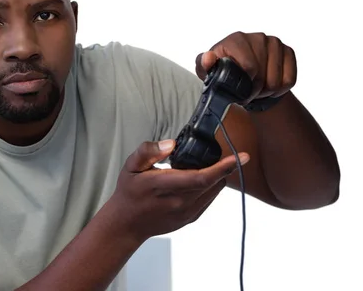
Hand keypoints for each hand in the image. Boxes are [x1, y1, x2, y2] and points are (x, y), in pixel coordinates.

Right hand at [111, 139, 249, 241]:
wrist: (127, 223)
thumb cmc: (129, 192)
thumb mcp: (131, 166)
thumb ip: (149, 151)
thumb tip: (172, 144)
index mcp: (163, 186)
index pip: (201, 177)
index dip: (224, 167)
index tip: (240, 156)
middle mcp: (178, 201)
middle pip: (213, 182)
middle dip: (225, 166)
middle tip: (228, 153)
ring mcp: (186, 212)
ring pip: (214, 191)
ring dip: (218, 176)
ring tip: (212, 165)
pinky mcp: (190, 218)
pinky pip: (209, 199)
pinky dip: (212, 186)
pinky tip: (202, 179)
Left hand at [195, 31, 296, 102]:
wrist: (244, 74)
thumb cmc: (223, 72)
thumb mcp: (208, 71)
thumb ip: (203, 64)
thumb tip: (208, 58)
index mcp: (236, 39)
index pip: (249, 67)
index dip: (245, 84)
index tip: (238, 91)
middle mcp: (257, 37)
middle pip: (263, 76)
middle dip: (254, 91)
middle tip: (246, 94)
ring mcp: (274, 43)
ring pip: (277, 80)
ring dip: (266, 92)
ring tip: (256, 91)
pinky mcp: (288, 51)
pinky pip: (289, 80)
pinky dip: (279, 91)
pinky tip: (269, 88)